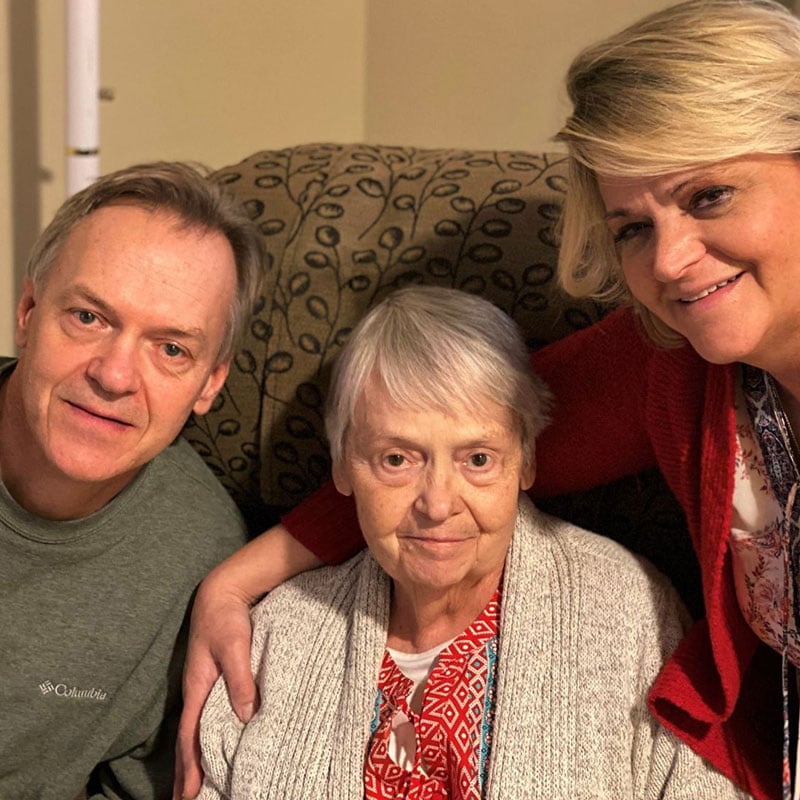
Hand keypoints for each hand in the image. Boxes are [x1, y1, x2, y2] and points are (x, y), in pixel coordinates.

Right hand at [173, 574, 257, 798]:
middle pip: (188, 739)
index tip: (188, 796)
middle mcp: (196, 691)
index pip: (190, 736)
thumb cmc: (225, 618)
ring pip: (196, 729)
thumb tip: (244, 715)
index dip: (190, 767)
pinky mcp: (213, 678)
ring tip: (196, 784)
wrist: (221, 592)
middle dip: (186, 771)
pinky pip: (206, 715)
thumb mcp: (234, 646)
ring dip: (195, 757)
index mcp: (196, 688)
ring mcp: (203, 685)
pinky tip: (214, 743)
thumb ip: (240, 678)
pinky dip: (205, 736)